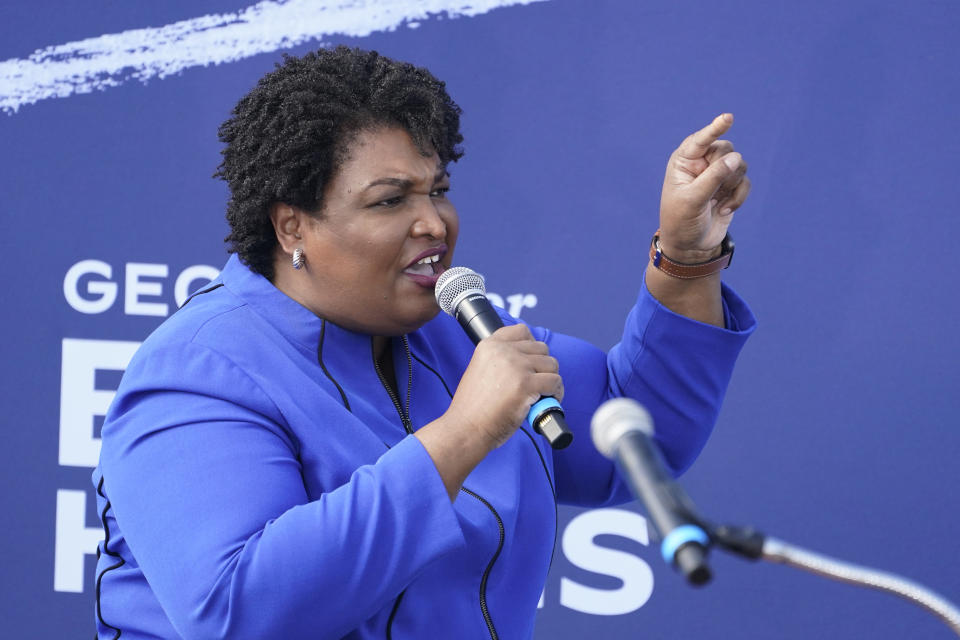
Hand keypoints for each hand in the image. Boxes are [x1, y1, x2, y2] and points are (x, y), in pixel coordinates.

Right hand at [446, 323, 562, 448]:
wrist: (466, 428)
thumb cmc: (473, 407)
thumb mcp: (479, 370)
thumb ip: (499, 360)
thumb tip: (528, 361)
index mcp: (489, 345)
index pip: (522, 331)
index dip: (531, 346)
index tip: (530, 362)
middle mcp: (503, 351)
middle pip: (541, 348)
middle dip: (542, 366)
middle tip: (536, 383)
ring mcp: (516, 367)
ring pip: (551, 364)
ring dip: (551, 379)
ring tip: (543, 394)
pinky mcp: (526, 385)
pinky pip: (555, 382)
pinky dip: (556, 393)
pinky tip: (547, 401)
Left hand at [658, 113, 750, 261]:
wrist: (690, 247)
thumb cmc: (681, 222)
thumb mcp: (693, 200)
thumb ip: (714, 177)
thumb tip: (736, 158)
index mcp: (683, 161)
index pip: (701, 139)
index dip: (715, 128)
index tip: (728, 118)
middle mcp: (701, 163)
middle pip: (726, 149)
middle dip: (725, 169)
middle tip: (714, 189)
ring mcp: (716, 175)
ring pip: (739, 164)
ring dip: (732, 185)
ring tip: (717, 202)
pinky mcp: (730, 188)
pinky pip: (745, 182)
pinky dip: (739, 197)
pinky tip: (725, 210)